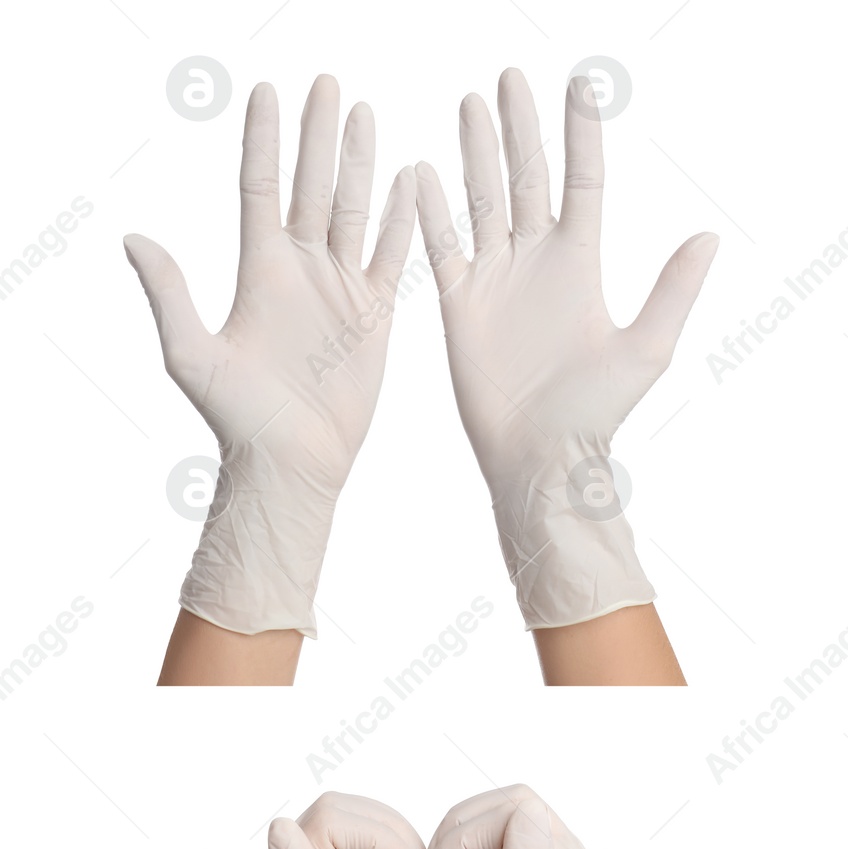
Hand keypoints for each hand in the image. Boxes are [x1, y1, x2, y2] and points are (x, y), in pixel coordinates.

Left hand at [125, 76, 415, 636]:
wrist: (295, 462)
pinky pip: (390, 256)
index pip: (261, 187)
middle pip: (310, 185)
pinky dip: (402, 218)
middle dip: (319, 134)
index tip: (269, 92)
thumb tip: (135, 240)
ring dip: (360, 164)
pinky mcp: (374, 315)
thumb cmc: (240, 418)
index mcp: (259, 271)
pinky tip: (409, 180)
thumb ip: (172, 295)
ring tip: (366, 114)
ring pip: (352, 211)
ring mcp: (340, 289)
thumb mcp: (193, 354)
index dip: (265, 141)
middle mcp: (300, 270)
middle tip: (329, 84)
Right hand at [416, 70, 717, 631]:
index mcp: (581, 264)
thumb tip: (710, 237)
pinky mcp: (459, 304)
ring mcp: (496, 279)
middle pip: (526, 177)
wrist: (543, 457)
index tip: (580, 85)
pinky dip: (429, 209)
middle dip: (519, 129)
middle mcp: (537, 262)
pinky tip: (420, 169)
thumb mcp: (646, 347)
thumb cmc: (598, 412)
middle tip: (509, 78)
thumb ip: (672, 289)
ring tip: (471, 104)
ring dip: (476, 153)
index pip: (581, 182)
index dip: (579, 134)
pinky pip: (441, 245)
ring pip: (483, 199)